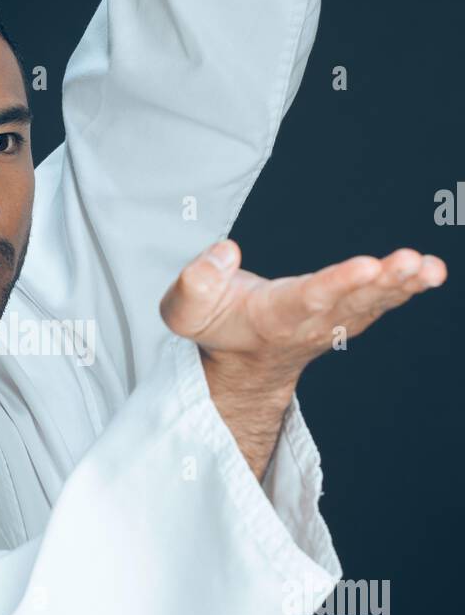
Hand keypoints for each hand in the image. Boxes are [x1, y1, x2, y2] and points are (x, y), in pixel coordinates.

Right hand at [159, 239, 447, 478]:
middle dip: (381, 282)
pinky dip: (408, 286)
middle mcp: (310, 324)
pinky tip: (431, 270)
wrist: (244, 361)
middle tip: (409, 262)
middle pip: (349, 303)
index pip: (307, 301)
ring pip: (371, 303)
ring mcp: (335, 322)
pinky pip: (381, 301)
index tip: (366, 266)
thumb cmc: (216, 326)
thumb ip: (194, 284)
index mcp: (271, 320)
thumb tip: (225, 253)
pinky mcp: (350, 314)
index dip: (336, 284)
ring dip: (403, 285)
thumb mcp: (184, 313)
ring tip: (429, 268)